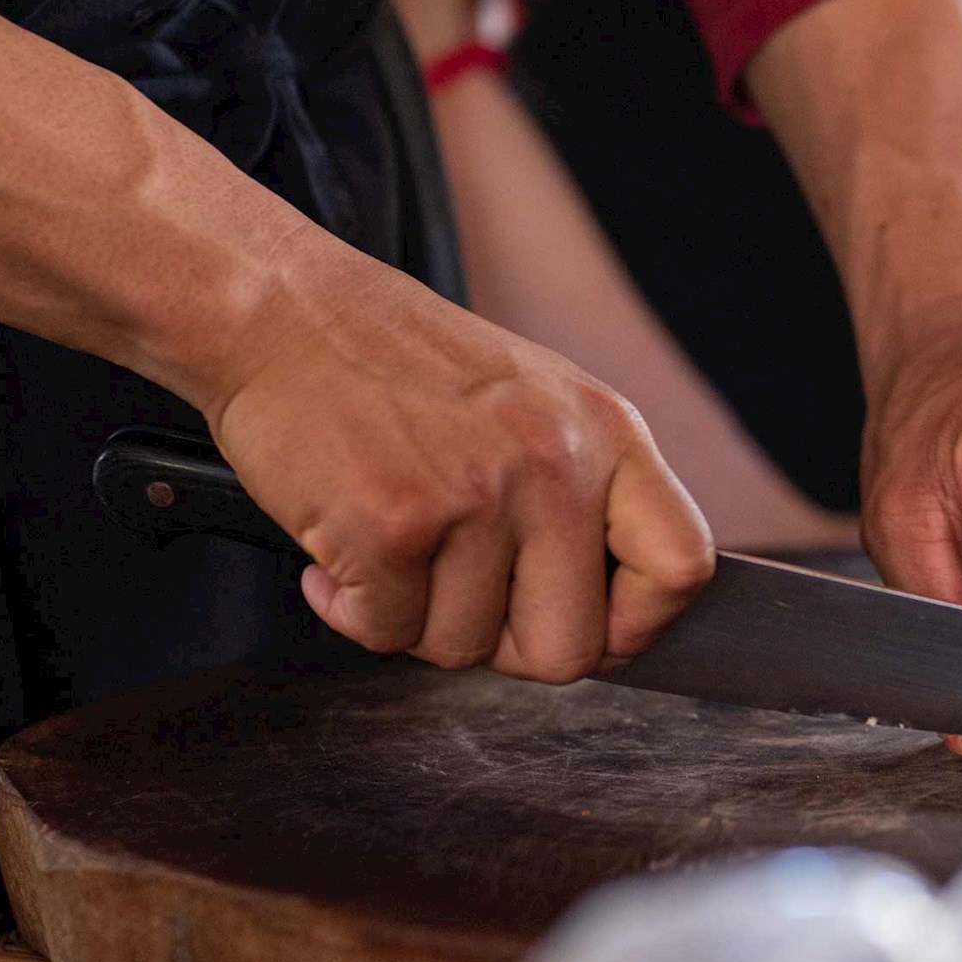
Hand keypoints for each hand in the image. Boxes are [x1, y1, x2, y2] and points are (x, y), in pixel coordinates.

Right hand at [201, 228, 716, 679]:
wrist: (279, 312)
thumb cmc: (399, 366)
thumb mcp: (536, 402)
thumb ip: (583, 496)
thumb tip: (614, 619)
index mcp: (608, 432)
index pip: (682, 567)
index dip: (638, 624)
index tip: (591, 625)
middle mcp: (555, 464)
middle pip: (571, 647)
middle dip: (504, 645)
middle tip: (454, 591)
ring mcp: (475, 496)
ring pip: (464, 649)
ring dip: (415, 617)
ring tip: (391, 541)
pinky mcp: (391, 526)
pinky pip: (386, 634)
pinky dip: (351, 609)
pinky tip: (339, 550)